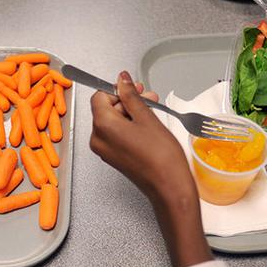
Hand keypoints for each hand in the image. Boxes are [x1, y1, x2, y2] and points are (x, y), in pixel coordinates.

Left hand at [89, 71, 211, 266]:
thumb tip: (122, 80)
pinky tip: (146, 124)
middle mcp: (98, 139)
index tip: (133, 88)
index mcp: (102, 126)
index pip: (99, 97)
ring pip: (112, 122)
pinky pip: (116, 135)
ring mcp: (104, 150)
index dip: (117, 90)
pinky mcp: (113, 157)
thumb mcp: (146, 117)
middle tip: (148, 97)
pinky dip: (128, 126)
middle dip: (127, 100)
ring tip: (152, 110)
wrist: (168, 186)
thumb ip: (131, 96)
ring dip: (130, 113)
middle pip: (106, 109)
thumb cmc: (160, 156)